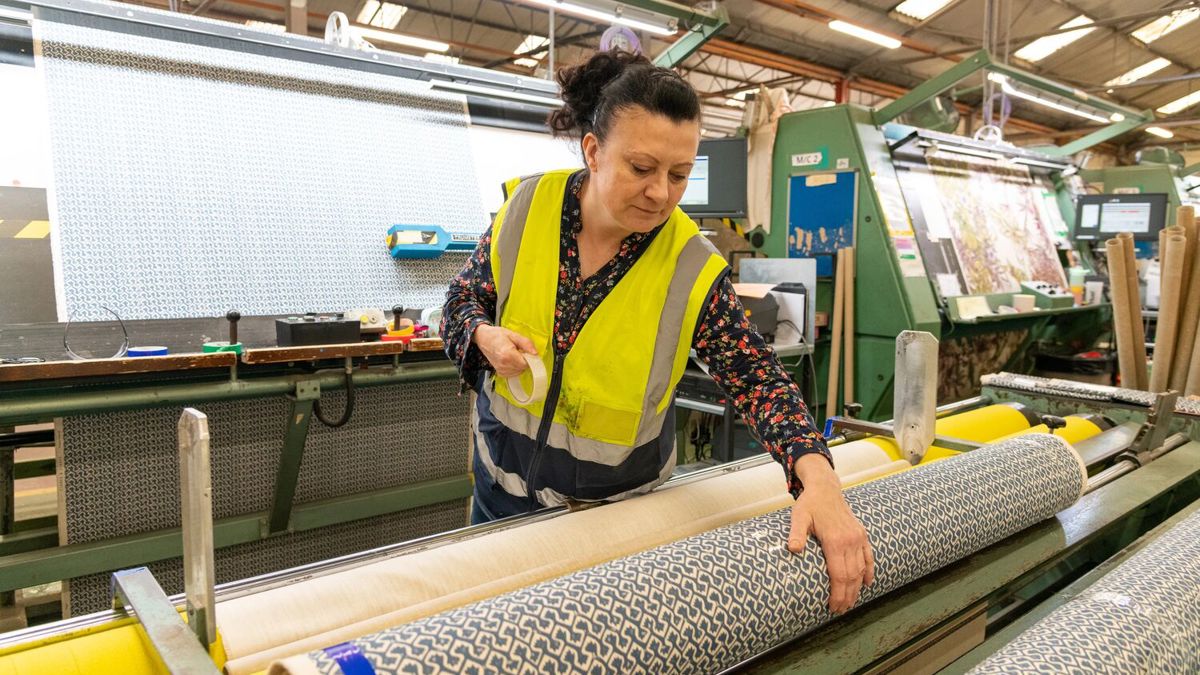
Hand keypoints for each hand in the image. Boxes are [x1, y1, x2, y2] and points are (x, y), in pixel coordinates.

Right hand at [472, 324, 537, 377]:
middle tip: (519, 350)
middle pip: (523, 368)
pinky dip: (515, 367)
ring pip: (519, 371)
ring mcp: (501, 370)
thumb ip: (526, 343)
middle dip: (524, 360)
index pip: (526, 363)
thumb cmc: (497, 335)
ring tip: (513, 354)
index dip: (529, 358)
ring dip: (519, 364)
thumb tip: (535, 353)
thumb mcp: (513, 335)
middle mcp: (503, 364)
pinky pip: (514, 373)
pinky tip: (510, 359)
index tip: (527, 351)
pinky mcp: (500, 373)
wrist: (483, 338)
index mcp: (507, 354)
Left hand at [788, 454, 874, 613]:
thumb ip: (796, 534)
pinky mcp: (861, 535)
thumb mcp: (798, 517)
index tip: (832, 606)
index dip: (837, 593)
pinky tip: (867, 583)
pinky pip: (868, 556)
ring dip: (856, 588)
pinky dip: (869, 571)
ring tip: (850, 603)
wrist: (825, 489)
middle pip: (851, 576)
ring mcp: (858, 538)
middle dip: (846, 596)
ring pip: (860, 569)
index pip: (839, 574)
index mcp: (835, 540)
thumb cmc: (810, 504)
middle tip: (840, 610)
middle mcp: (850, 541)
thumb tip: (793, 550)